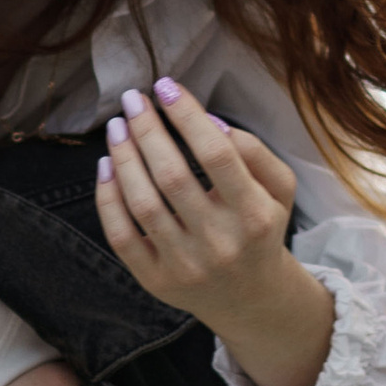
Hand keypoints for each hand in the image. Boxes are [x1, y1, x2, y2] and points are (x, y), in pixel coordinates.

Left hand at [96, 80, 334, 385]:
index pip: (217, 155)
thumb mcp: (279, 190)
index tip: (165, 86)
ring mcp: (185, 266)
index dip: (187, 116)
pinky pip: (121, 236)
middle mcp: (220, 243)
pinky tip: (106, 165)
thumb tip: (209, 122)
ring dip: (123, 157)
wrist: (250, 298)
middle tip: (133, 98)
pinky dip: (108, 197)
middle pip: (173, 176)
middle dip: (147, 129)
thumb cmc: (261, 229)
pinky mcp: (156, 281)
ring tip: (117, 126)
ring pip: (142, 203)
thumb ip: (254, 151)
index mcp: (255, 216)